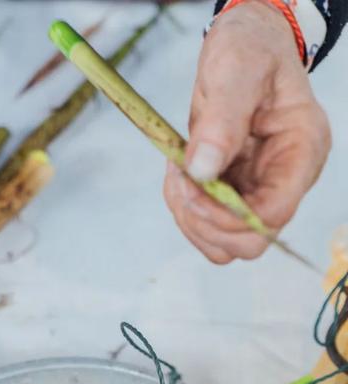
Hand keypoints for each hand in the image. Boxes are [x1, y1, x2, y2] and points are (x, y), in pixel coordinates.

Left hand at [164, 0, 330, 262]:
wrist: (246, 44)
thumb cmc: (251, 48)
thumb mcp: (237, 68)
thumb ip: (222, 120)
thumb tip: (202, 170)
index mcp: (302, 151)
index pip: (273, 213)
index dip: (228, 215)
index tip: (192, 187)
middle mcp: (286, 180)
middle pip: (249, 242)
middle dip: (205, 221)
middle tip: (180, 181)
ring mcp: (261, 191)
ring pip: (224, 243)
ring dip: (190, 219)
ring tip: (177, 173)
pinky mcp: (237, 193)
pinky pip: (208, 226)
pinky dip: (186, 210)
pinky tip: (179, 175)